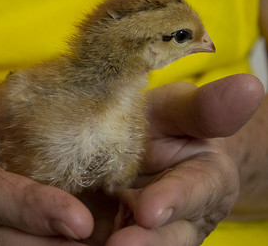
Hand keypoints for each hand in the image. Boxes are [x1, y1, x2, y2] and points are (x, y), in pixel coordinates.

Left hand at [83, 74, 263, 245]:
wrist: (142, 143)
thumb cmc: (164, 123)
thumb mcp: (179, 109)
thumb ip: (206, 107)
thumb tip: (251, 86)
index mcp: (207, 179)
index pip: (197, 191)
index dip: (175, 200)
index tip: (151, 209)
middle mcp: (184, 215)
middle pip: (171, 235)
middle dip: (147, 241)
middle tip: (118, 243)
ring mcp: (152, 229)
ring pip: (142, 244)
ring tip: (93, 244)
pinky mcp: (119, 233)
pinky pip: (107, 243)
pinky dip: (88, 245)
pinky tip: (67, 241)